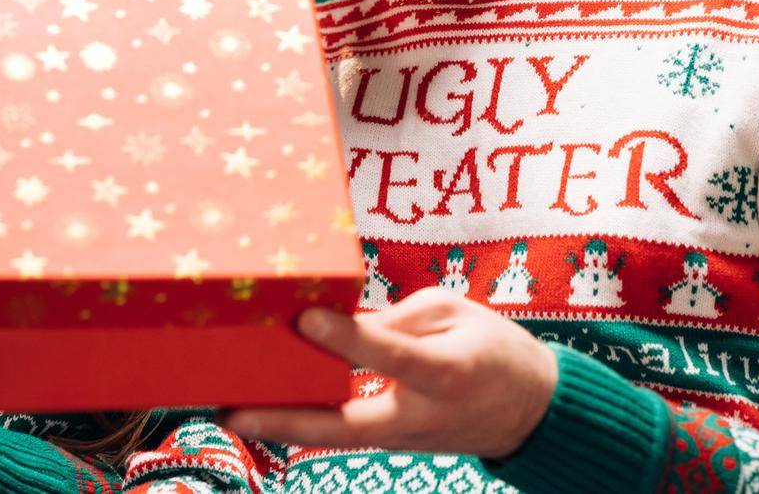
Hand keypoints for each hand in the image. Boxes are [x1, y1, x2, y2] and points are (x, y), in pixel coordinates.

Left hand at [221, 287, 556, 458]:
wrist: (531, 412)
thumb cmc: (492, 349)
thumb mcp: (453, 313)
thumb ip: (394, 320)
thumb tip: (334, 324)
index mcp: (446, 371)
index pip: (390, 354)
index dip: (348, 338)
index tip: (306, 318)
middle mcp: (420, 414)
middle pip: (346, 425)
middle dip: (286, 421)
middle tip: (232, 412)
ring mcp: (405, 439)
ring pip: (337, 435)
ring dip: (284, 424)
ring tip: (227, 407)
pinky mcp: (394, 444)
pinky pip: (344, 432)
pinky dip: (304, 421)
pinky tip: (263, 408)